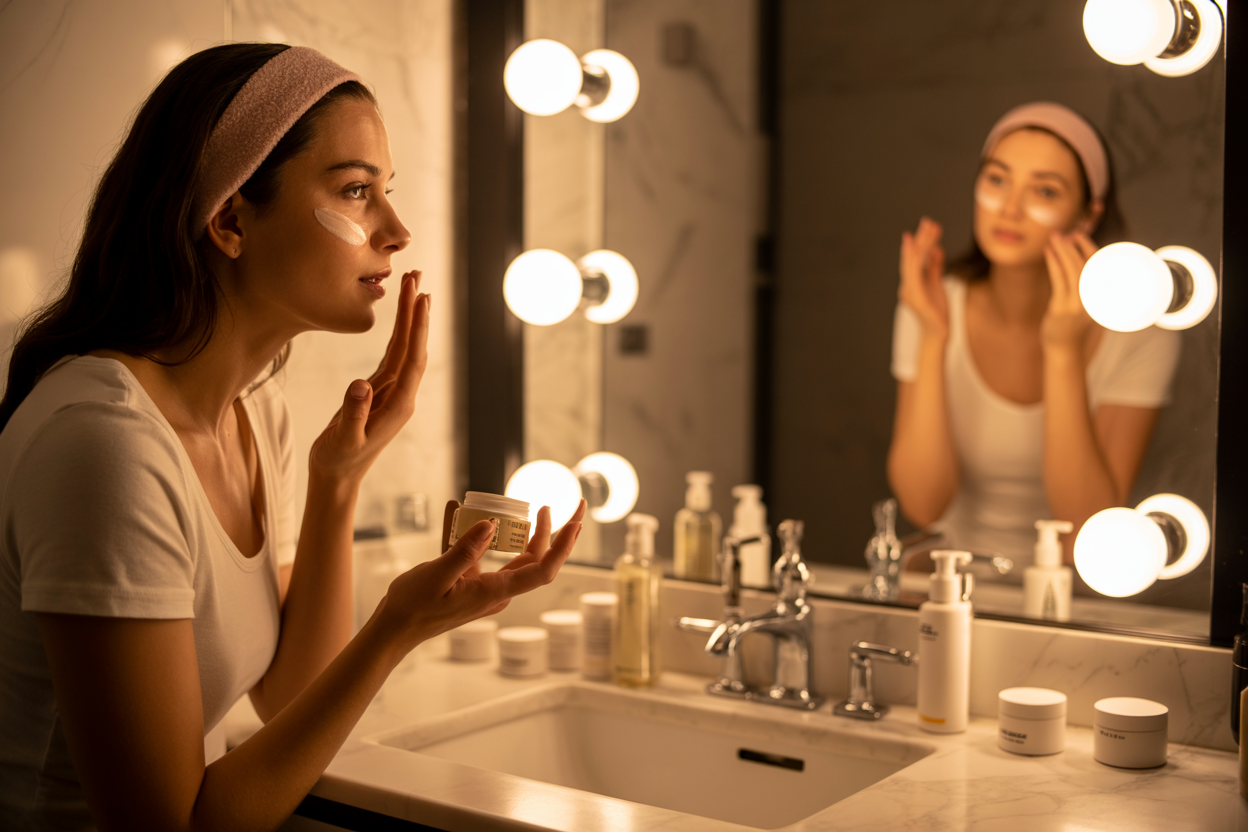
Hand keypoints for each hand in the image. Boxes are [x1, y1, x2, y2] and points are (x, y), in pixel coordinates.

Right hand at [308, 270, 429, 485]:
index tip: (420, 299)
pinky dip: (398, 332)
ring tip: (411, 284)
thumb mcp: (343, 440)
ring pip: (405, 347)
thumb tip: (361, 385)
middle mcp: (402, 395)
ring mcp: (393, 391)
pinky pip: (393, 354)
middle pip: (414, 346)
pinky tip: (401, 315)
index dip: (418, 329)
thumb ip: (353, 414)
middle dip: (416, 312)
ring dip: (409, 317)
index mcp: (399, 405)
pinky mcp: (380, 389)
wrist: (337, 475)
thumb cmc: (338, 460)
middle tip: (416, 276)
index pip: (413, 360)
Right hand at [376, 500, 587, 651]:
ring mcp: (487, 589)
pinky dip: (485, 535)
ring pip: (518, 558)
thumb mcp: (436, 574)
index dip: (562, 547)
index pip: (541, 570)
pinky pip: (489, 556)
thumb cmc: (412, 607)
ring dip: (528, 533)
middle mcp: (498, 591)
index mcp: (494, 591)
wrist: (394, 631)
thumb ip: (464, 550)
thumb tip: (492, 525)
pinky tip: (464, 512)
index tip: (575, 523)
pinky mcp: (474, 584)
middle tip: (569, 504)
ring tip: (537, 507)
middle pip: (537, 560)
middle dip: (555, 533)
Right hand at [899, 217, 948, 340]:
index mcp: (912, 282)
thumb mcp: (937, 285)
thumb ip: (935, 268)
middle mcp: (907, 284)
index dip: (921, 241)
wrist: (938, 333)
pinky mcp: (916, 296)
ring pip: (913, 262)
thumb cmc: (937, 311)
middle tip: (929, 221)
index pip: (915, 258)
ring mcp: (909, 290)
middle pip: (913, 257)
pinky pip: (915, 274)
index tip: (929, 225)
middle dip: (921, 238)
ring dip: (922, 245)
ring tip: (929, 229)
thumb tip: (937, 249)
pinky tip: (922, 249)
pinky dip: (917, 260)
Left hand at [1042, 232, 1097, 350]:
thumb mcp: (1085, 305)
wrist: (1064, 350)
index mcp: (1101, 297)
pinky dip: (1054, 263)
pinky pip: (1058, 281)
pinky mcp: (1062, 309)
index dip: (1089, 248)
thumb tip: (1078, 261)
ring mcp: (1077, 305)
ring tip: (1055, 237)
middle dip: (1075, 245)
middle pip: (1086, 265)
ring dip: (1063, 250)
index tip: (1079, 235)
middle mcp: (1093, 299)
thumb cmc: (1073, 326)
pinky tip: (1048, 253)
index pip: (1099, 266)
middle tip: (1065, 232)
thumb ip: (1085, 286)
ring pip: (1072, 270)